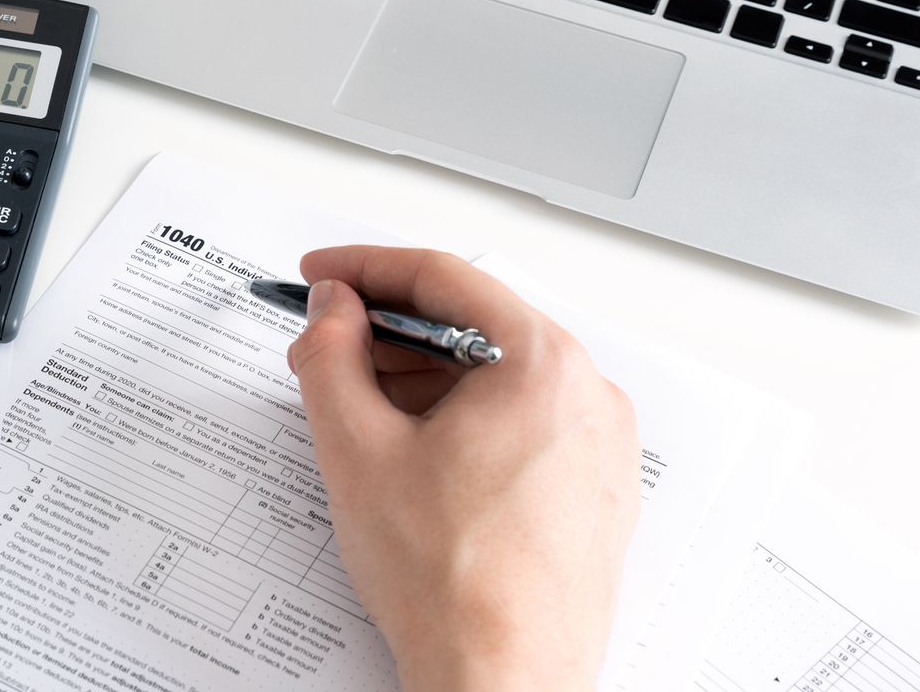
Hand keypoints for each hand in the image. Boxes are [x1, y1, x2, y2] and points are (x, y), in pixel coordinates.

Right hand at [287, 248, 638, 691]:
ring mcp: (599, 447)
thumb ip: (331, 355)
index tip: (321, 278)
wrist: (504, 682)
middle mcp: (588, 394)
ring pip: (497, 377)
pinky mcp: (593, 491)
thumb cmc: (451, 583)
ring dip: (422, 377)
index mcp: (543, 364)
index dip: (365, 269)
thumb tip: (331, 310)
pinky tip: (408, 448)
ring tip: (355, 405)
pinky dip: (462, 418)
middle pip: (474, 326)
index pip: (444, 279)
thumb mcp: (357, 447)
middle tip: (324, 345)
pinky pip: (522, 424)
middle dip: (388, 331)